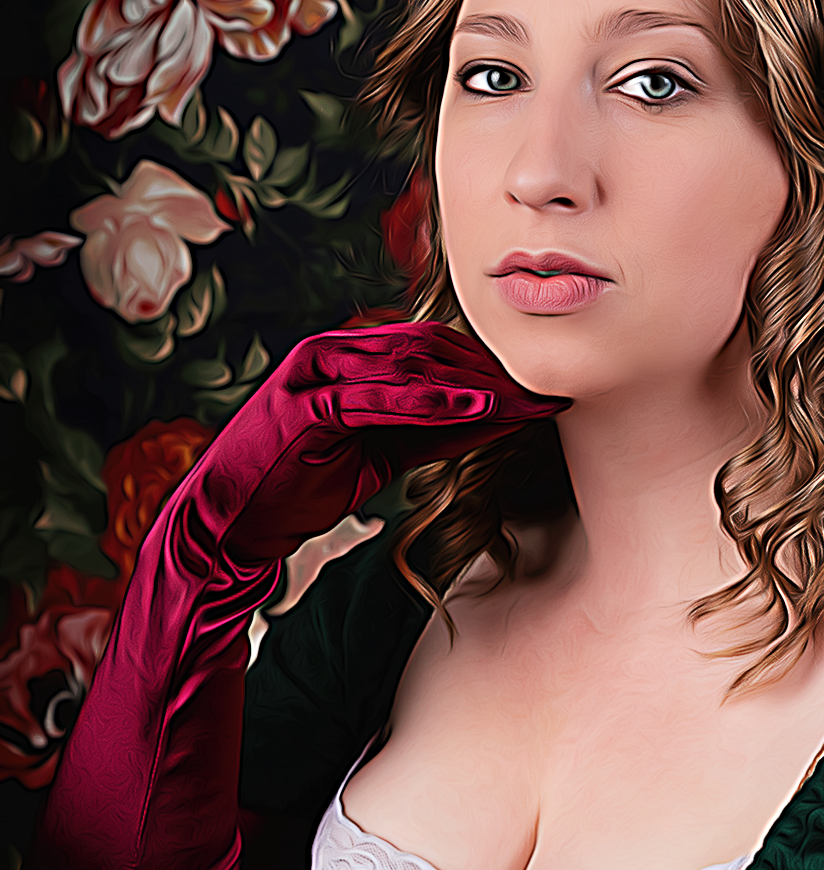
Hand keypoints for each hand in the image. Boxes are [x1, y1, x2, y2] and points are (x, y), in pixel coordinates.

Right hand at [202, 318, 567, 563]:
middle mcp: (330, 353)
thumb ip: (427, 432)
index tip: (537, 389)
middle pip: (427, 351)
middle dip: (489, 373)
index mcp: (347, 358)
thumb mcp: (379, 455)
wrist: (233, 519)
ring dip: (470, 383)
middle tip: (544, 390)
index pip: (430, 350)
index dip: (486, 368)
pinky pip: (374, 398)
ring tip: (523, 399)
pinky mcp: (303, 406)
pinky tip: (473, 411)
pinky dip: (427, 403)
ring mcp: (313, 374)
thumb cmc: (300, 485)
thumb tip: (491, 421)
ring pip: (407, 366)